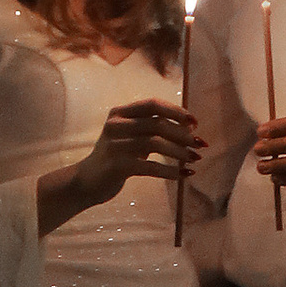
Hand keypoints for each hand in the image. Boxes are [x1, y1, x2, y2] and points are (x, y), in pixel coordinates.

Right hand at [46, 98, 202, 227]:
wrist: (85, 182)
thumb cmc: (114, 157)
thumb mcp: (129, 136)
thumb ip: (150, 128)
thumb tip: (188, 127)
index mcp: (119, 113)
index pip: (152, 104)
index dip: (176, 111)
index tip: (195, 122)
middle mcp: (116, 124)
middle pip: (157, 124)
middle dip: (183, 134)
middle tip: (200, 145)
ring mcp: (115, 145)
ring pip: (155, 144)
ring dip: (179, 152)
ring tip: (195, 159)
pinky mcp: (117, 166)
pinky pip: (150, 167)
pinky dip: (170, 171)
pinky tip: (184, 175)